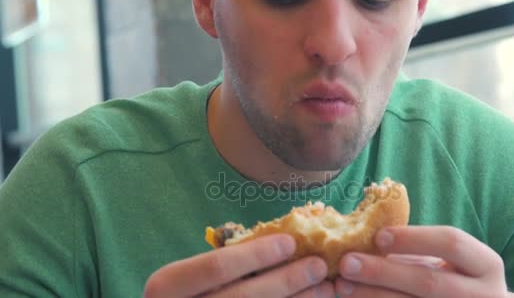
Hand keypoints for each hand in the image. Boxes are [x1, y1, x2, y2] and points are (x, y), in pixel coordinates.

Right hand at [143, 234, 333, 296]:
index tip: (291, 242)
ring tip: (325, 288)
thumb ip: (222, 265)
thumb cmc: (187, 294)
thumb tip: (284, 243)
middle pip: (243, 297)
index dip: (256, 254)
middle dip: (287, 280)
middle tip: (320, 265)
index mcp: (167, 286)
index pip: (217, 266)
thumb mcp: (190, 277)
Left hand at [335, 226, 507, 296]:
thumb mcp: (451, 262)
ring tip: (343, 286)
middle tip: (347, 263)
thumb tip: (367, 241)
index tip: (377, 236)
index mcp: (486, 265)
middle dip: (383, 272)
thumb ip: (418, 252)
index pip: (452, 243)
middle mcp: (484, 296)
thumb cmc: (458, 280)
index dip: (413, 238)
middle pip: (429, 282)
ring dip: (374, 296)